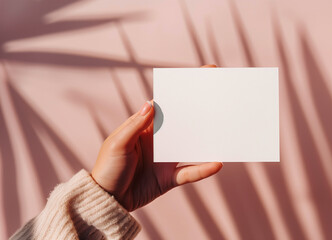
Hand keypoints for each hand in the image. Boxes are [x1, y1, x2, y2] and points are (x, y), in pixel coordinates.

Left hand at [91, 65, 222, 211]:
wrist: (107, 200)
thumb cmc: (107, 168)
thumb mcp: (118, 143)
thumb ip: (136, 124)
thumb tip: (151, 102)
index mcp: (144, 128)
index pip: (165, 106)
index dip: (180, 93)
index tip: (199, 78)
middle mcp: (158, 141)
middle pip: (183, 123)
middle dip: (200, 112)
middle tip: (220, 100)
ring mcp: (165, 159)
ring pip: (191, 146)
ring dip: (206, 140)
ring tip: (224, 130)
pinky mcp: (169, 178)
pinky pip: (190, 172)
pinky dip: (203, 170)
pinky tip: (217, 164)